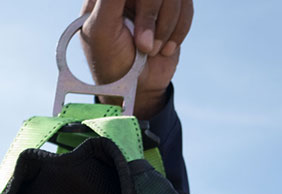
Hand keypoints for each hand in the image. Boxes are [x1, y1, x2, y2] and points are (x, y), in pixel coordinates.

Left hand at [79, 0, 193, 117]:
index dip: (144, 3)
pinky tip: (164, 49)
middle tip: (144, 46)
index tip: (134, 20)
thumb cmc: (111, 64)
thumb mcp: (101, 31)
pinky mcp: (172, 7)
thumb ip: (110, 0)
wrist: (137, 90)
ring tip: (150, 50)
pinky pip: (187, 4)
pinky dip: (179, 30)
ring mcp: (152, 0)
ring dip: (166, 27)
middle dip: (152, 17)